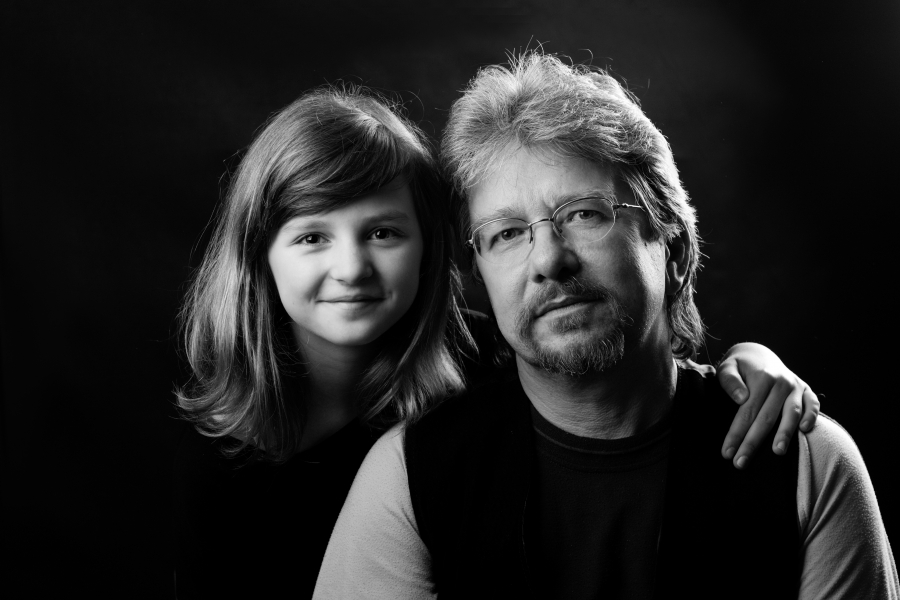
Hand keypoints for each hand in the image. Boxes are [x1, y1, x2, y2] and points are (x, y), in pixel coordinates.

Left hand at [716, 342, 819, 468]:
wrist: (758, 354)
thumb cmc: (739, 367)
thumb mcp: (727, 367)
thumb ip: (730, 381)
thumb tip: (741, 398)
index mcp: (761, 377)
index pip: (747, 411)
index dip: (737, 433)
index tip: (727, 453)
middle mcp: (781, 382)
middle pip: (767, 417)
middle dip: (753, 442)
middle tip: (741, 463)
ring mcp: (796, 386)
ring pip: (792, 413)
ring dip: (785, 433)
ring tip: (776, 452)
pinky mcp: (806, 389)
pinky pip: (813, 404)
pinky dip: (811, 416)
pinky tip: (804, 431)